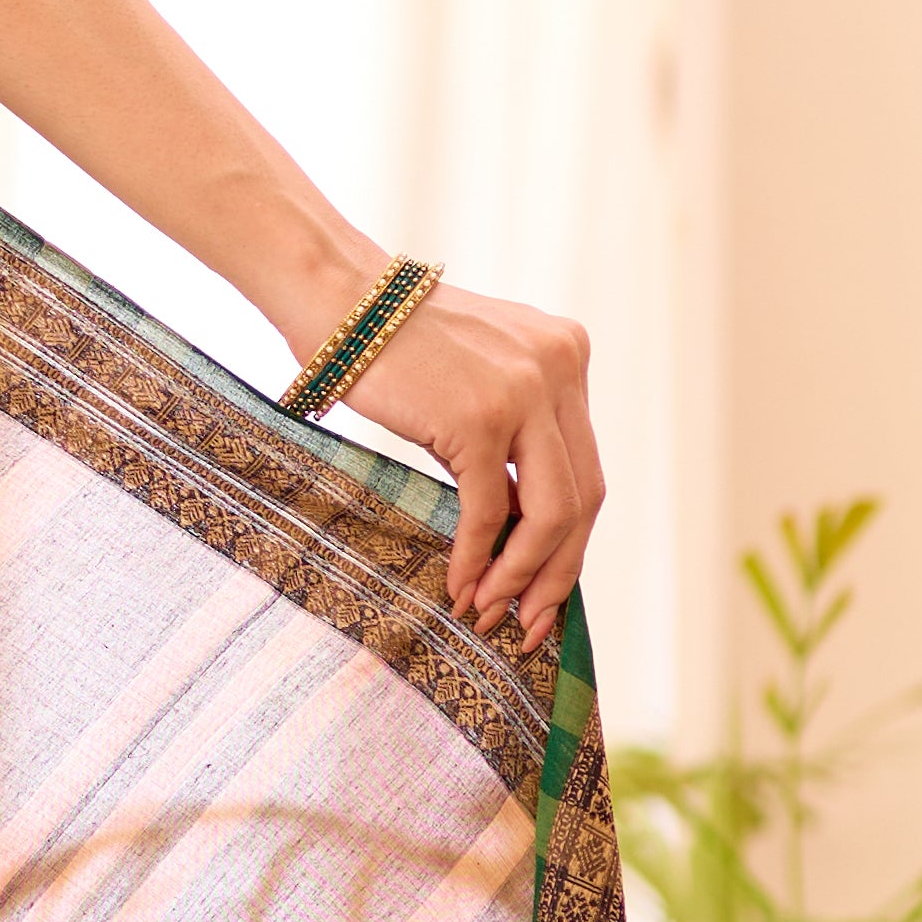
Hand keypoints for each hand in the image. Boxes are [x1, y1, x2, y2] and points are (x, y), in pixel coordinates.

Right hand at [306, 273, 600, 652]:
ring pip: (554, 511)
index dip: (572, 539)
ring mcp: (524, 391)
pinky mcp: (478, 417)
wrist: (335, 298)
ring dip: (522, 575)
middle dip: (559, 571)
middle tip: (532, 623)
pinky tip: (460, 586)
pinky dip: (479, 558)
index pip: (586, 467)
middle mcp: (560, 369)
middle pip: (586, 496)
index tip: (546, 590)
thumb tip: (520, 529)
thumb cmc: (389, 345)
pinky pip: (491, 509)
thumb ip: (511, 438)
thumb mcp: (474, 383)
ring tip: (492, 612)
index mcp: (566, 356)